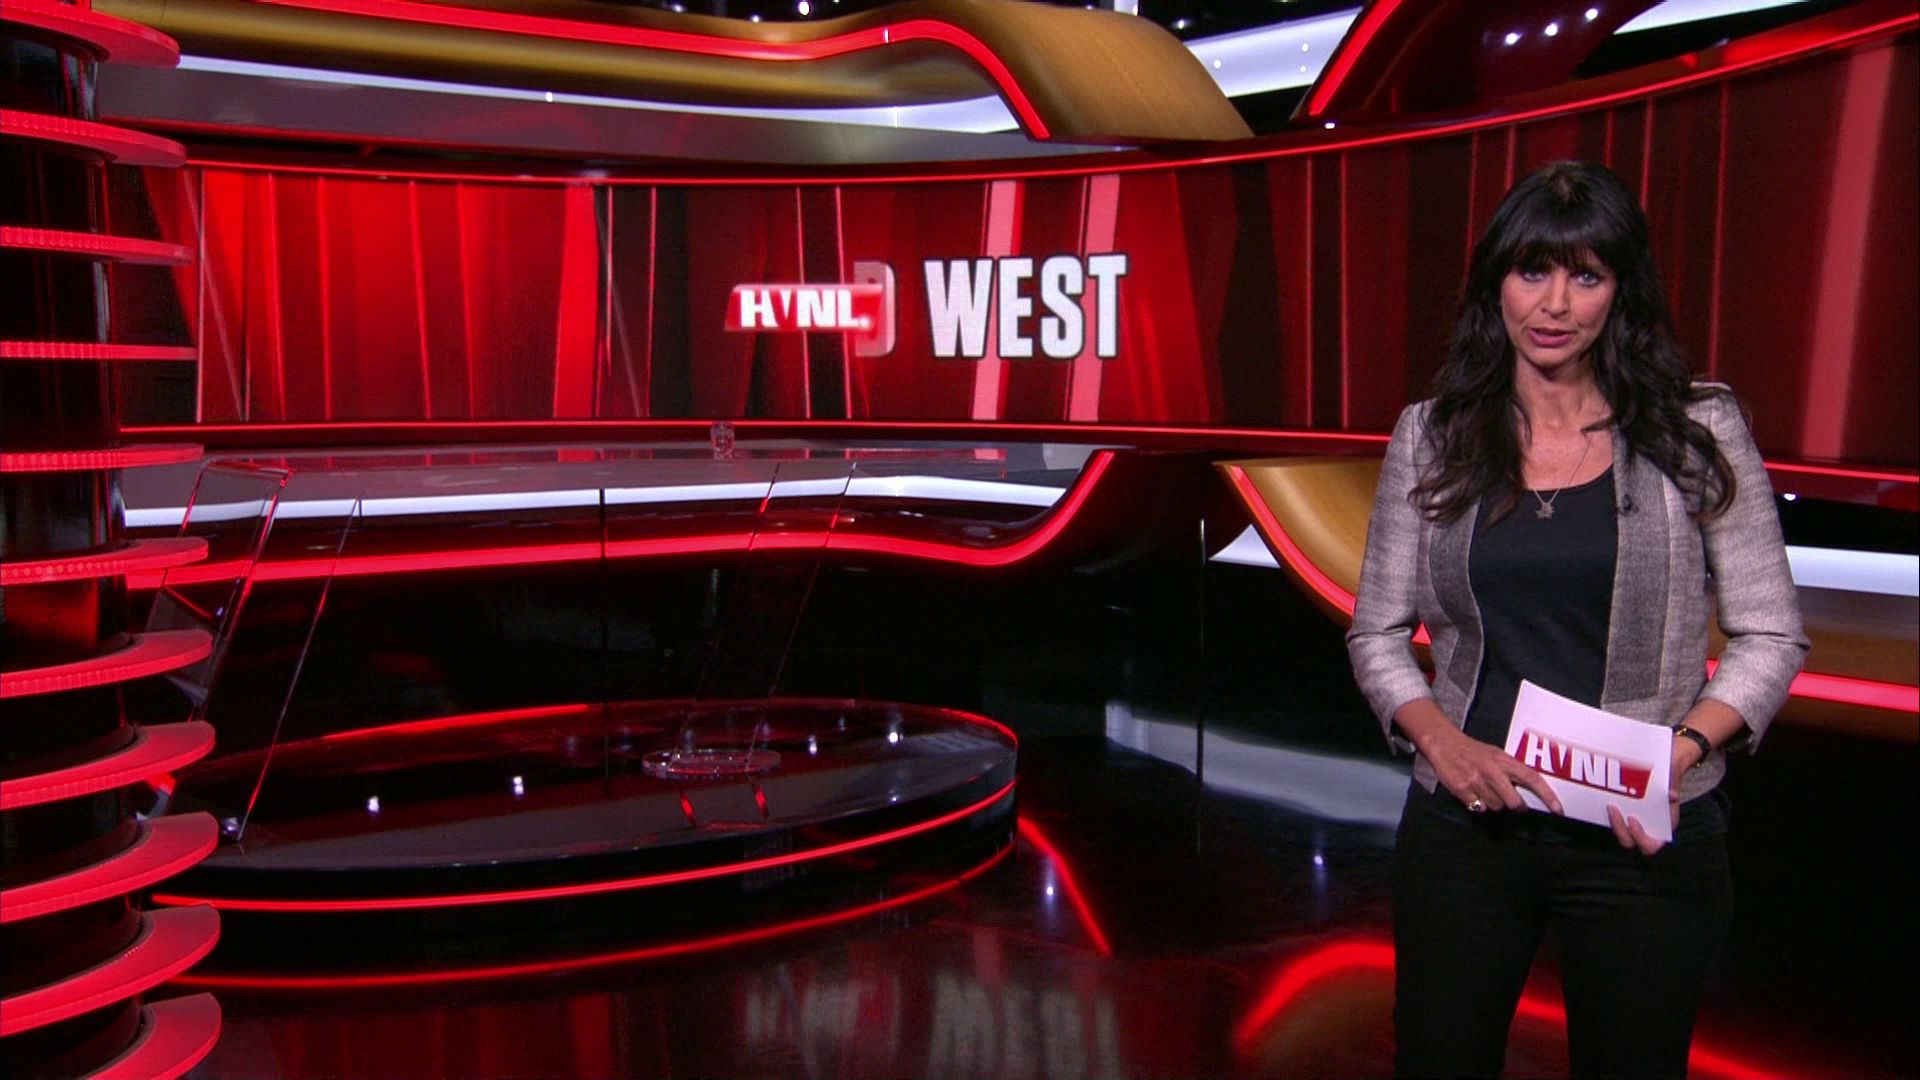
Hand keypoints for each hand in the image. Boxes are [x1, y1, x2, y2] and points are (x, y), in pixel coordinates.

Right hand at [1420, 724, 1563, 816]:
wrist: (1443, 742)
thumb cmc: (1472, 750)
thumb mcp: (1496, 754)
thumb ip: (1512, 771)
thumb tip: (1529, 791)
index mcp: (1504, 760)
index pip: (1533, 778)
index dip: (1548, 795)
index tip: (1558, 809)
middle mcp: (1492, 771)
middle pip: (1514, 802)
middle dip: (1514, 805)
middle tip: (1511, 800)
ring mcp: (1477, 781)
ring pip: (1496, 807)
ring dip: (1493, 802)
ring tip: (1484, 788)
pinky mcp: (1462, 790)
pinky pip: (1478, 807)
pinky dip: (1477, 803)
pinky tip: (1473, 791)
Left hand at [1607, 737, 1695, 853]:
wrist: (1667, 758)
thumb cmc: (1672, 771)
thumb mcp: (1674, 775)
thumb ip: (1673, 785)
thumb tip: (1671, 795)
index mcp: (1663, 826)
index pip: (1649, 846)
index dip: (1640, 837)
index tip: (1633, 819)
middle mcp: (1647, 826)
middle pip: (1628, 841)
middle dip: (1618, 828)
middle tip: (1612, 807)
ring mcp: (1633, 818)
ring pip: (1618, 830)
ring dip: (1610, 820)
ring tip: (1607, 802)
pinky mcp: (1622, 808)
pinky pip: (1611, 815)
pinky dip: (1603, 809)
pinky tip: (1598, 795)